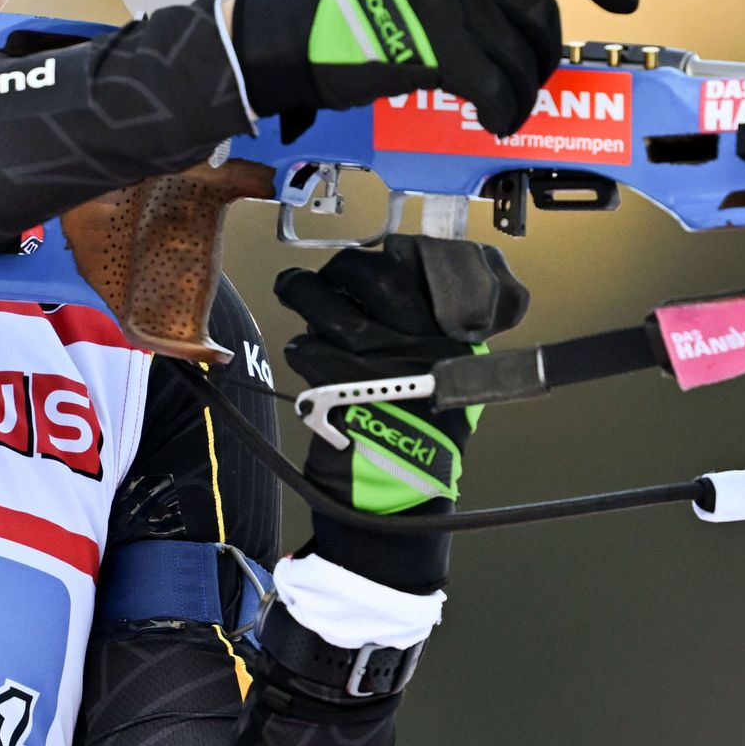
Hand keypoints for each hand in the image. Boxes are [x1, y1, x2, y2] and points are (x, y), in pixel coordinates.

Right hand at [231, 0, 636, 136]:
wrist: (294, 36)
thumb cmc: (350, 18)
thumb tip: (521, 33)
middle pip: (540, 16)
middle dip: (543, 60)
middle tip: (530, 84)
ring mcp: (452, 0)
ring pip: (521, 61)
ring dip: (521, 97)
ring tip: (503, 112)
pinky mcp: (440, 46)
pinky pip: (498, 89)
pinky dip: (505, 113)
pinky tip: (495, 122)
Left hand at [275, 234, 528, 592]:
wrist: (401, 489)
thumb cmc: (422, 428)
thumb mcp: (452, 374)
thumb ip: (432, 327)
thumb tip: (395, 275)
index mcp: (451, 336)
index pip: (425, 269)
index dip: (395, 256)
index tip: (381, 255)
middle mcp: (419, 343)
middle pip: (374, 276)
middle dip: (342, 268)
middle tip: (327, 274)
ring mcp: (379, 363)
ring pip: (330, 306)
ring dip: (301, 291)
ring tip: (291, 288)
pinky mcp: (339, 388)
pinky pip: (307, 348)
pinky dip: (300, 348)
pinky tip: (304, 353)